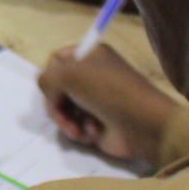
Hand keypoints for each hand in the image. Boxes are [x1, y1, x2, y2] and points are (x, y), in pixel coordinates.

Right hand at [36, 44, 176, 162]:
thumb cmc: (107, 91)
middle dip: (55, 104)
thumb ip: (46, 79)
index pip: (57, 60)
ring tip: (77, 128)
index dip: (50, 74)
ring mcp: (94, 102)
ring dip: (66, 121)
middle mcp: (92, 77)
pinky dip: (80, 132)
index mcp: (90, 56)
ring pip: (63, 111)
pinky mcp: (97, 125)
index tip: (52, 86)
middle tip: (60, 112)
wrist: (142, 124)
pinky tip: (92, 133)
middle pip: (57, 89)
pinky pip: (76, 128)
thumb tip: (49, 94)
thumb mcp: (69, 74)